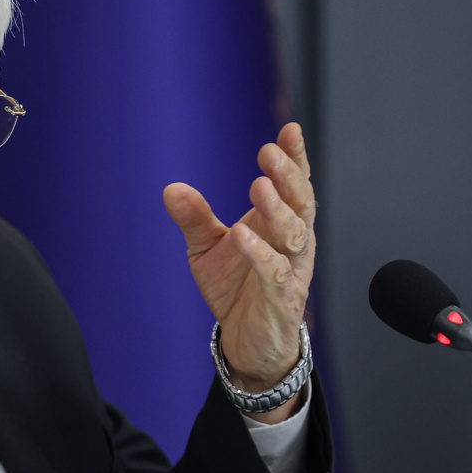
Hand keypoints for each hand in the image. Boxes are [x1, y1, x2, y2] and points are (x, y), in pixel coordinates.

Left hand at [163, 123, 316, 420]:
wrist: (246, 342)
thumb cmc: (236, 289)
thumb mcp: (206, 248)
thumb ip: (194, 218)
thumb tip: (171, 188)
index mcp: (278, 223)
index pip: (293, 185)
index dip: (295, 158)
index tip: (289, 130)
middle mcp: (292, 242)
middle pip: (300, 202)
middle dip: (288, 175)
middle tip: (270, 151)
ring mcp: (291, 270)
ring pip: (294, 234)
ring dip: (277, 208)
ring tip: (258, 186)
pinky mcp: (282, 298)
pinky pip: (275, 272)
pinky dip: (260, 252)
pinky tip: (243, 234)